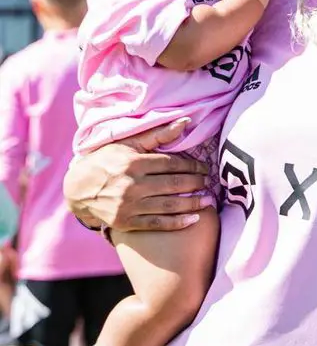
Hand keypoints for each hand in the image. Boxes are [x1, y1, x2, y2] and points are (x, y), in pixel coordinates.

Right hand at [65, 120, 211, 231]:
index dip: (192, 166)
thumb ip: (158, 134)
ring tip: (208, 201)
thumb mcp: (128, 144)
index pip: (171, 164)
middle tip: (209, 183)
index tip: (205, 168)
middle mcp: (131, 185)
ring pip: (168, 204)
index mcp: (133, 163)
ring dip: (192, 204)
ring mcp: (128, 205)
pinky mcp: (125, 222)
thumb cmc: (107, 161)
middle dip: (196, 183)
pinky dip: (177, 222)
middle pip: (173, 184)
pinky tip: (193, 219)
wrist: (77, 189)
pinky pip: (157, 223)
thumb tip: (186, 121)